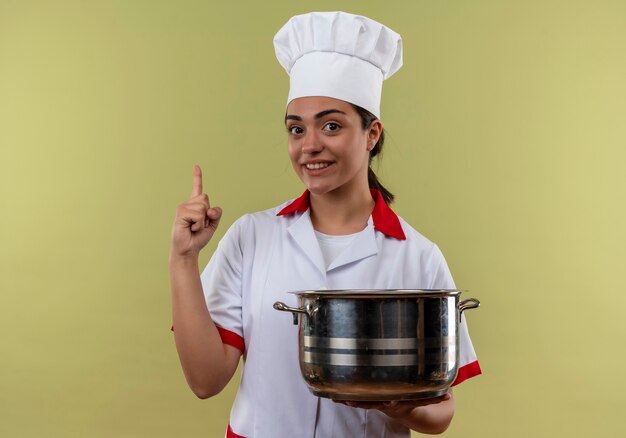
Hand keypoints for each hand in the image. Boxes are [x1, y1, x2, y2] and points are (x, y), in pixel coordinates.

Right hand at [170, 165, 221, 258]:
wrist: (188, 249)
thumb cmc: (198, 238)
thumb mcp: (212, 225)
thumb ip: (216, 214)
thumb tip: (210, 208)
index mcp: (195, 205)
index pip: (197, 188)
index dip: (197, 177)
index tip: (196, 166)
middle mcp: (188, 204)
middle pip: (206, 198)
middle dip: (208, 214)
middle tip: (200, 224)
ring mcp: (183, 207)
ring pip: (203, 206)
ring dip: (203, 220)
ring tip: (195, 227)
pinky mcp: (180, 213)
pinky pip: (199, 214)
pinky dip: (199, 223)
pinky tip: (191, 228)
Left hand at [333, 392, 450, 418]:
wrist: (414, 411)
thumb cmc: (422, 398)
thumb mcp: (430, 397)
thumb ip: (437, 395)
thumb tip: (449, 392)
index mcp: (400, 402)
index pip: (395, 402)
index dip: (391, 402)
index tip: (389, 401)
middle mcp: (386, 403)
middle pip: (373, 403)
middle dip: (361, 402)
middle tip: (350, 400)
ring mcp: (377, 401)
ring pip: (361, 401)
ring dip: (348, 400)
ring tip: (335, 397)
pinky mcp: (371, 397)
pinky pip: (357, 397)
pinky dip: (345, 396)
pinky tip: (333, 393)